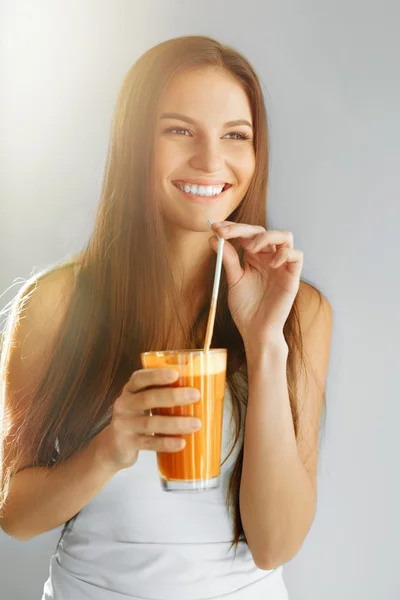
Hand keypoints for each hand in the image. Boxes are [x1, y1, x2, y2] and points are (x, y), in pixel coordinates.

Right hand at [97, 369, 201, 470]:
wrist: (112, 446)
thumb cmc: (137, 419)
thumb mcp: (142, 403)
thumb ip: (161, 395)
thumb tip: (201, 391)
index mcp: (130, 390)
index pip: (140, 378)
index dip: (156, 375)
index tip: (176, 374)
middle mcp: (124, 405)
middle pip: (147, 398)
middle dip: (173, 396)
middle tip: (195, 395)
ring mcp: (123, 425)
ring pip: (150, 423)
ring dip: (175, 423)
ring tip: (196, 423)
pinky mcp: (126, 444)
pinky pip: (148, 444)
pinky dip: (166, 443)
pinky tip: (181, 443)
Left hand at [209, 221, 303, 345]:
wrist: (255, 331)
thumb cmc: (245, 308)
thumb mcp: (234, 280)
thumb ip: (228, 259)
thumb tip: (213, 238)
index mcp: (254, 257)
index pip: (247, 234)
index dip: (233, 228)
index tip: (216, 228)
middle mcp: (270, 257)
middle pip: (263, 230)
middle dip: (243, 229)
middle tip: (226, 233)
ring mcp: (282, 266)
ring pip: (285, 236)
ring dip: (267, 236)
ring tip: (250, 247)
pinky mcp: (292, 277)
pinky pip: (297, 256)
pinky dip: (284, 254)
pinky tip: (270, 264)